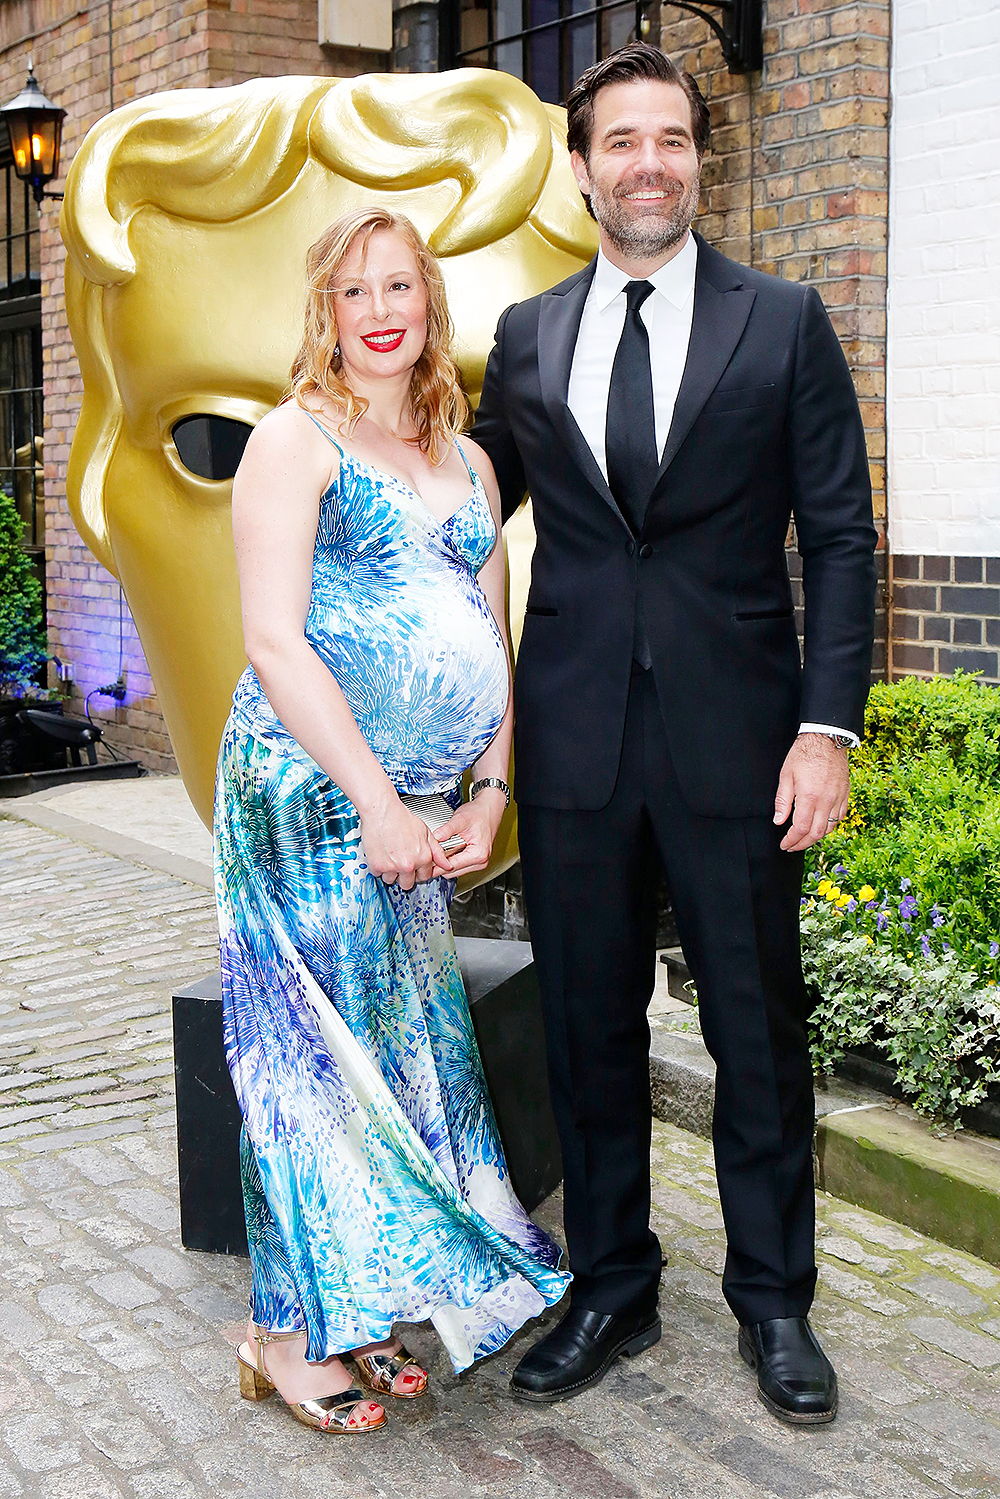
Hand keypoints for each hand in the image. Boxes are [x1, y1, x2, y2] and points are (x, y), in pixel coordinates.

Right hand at [360, 796, 452, 890]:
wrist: (382, 811)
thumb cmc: (401, 818)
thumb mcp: (426, 833)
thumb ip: (437, 852)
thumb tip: (447, 865)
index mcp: (423, 858)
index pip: (423, 877)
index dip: (418, 872)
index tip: (413, 867)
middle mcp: (409, 865)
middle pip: (407, 884)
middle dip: (404, 876)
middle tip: (399, 862)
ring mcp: (392, 867)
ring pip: (390, 880)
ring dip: (389, 871)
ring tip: (389, 855)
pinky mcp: (377, 866)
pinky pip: (377, 873)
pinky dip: (377, 866)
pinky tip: (380, 853)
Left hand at [432, 787, 506, 876]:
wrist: (488, 810)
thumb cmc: (479, 814)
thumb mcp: (460, 819)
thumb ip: (447, 829)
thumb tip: (435, 838)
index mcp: (478, 854)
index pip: (451, 867)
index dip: (436, 863)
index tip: (426, 859)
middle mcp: (480, 862)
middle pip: (451, 872)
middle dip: (440, 863)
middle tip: (432, 850)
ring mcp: (478, 863)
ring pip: (454, 871)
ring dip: (445, 861)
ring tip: (442, 847)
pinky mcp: (475, 861)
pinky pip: (458, 866)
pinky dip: (451, 859)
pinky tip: (449, 848)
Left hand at [773, 734, 848, 852]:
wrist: (827, 738)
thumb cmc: (804, 754)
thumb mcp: (786, 775)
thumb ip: (783, 801)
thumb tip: (779, 821)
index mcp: (810, 797)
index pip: (801, 828)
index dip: (792, 840)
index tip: (784, 844)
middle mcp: (827, 800)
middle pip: (816, 833)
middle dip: (803, 844)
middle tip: (792, 846)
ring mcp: (838, 798)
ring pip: (830, 827)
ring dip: (816, 837)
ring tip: (804, 838)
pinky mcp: (846, 793)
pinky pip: (840, 816)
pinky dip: (830, 825)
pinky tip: (821, 826)